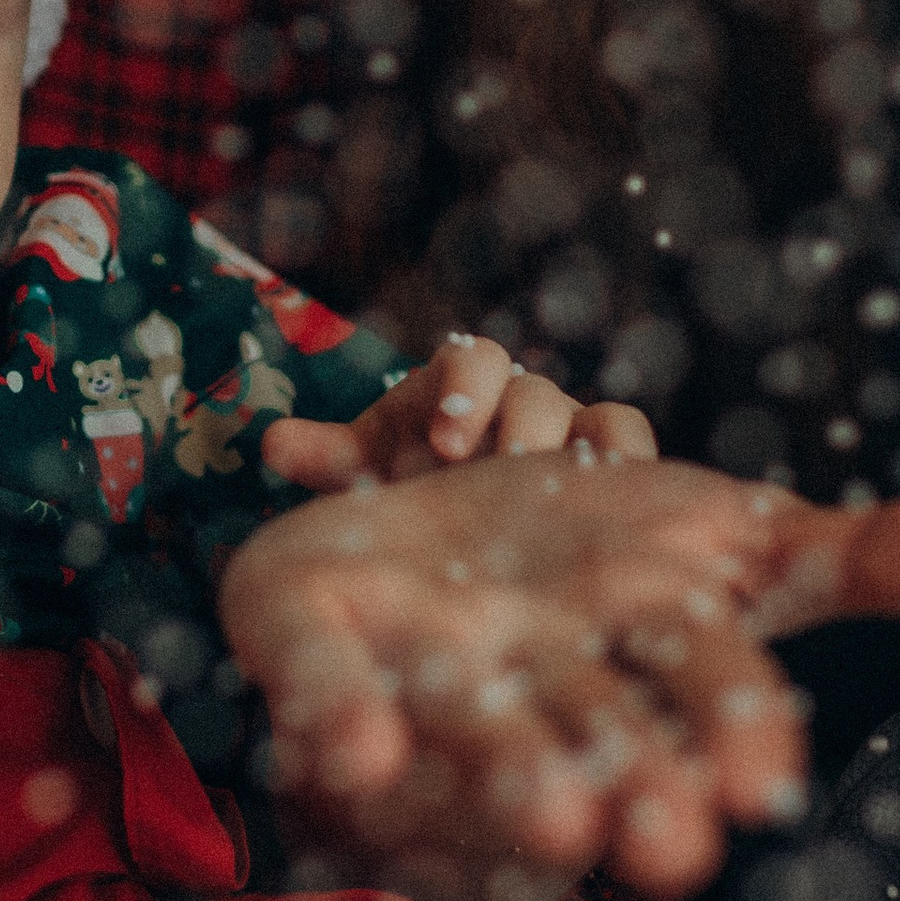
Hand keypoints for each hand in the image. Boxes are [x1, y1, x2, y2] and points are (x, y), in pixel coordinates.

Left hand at [220, 459, 899, 900]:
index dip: (728, 734)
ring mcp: (420, 665)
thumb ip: (870, 556)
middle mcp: (537, 683)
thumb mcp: (736, 533)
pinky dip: (328, 713)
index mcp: (638, 655)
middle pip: (594, 733)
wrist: (398, 525)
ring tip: (547, 819)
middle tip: (663, 850)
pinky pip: (307, 675)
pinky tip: (344, 750)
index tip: (758, 787)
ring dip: (510, 775)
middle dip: (628, 786)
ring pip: (473, 725)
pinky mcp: (306, 637)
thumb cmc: (590, 556)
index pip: (700, 694)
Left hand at [260, 332, 653, 497]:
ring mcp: (571, 425)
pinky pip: (628, 439)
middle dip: (517, 428)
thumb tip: (270, 440)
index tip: (444, 445)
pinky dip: (629, 460)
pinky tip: (617, 509)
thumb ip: (328, 457)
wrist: (460, 539)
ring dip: (577, 450)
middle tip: (498, 477)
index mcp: (457, 386)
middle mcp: (517, 397)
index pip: (469, 362)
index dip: (463, 393)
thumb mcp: (365, 479)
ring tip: (557, 496)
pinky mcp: (611, 458)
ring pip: (590, 413)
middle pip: (532, 391)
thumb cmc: (407, 493)